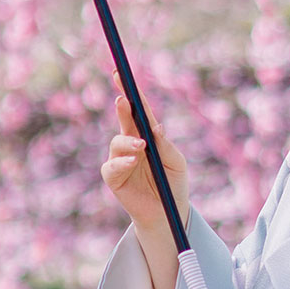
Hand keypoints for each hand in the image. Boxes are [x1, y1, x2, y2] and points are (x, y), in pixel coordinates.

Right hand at [100, 78, 188, 236]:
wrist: (168, 214)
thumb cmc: (173, 185)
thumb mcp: (177, 163)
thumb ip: (166, 145)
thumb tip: (156, 127)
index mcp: (148, 135)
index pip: (139, 109)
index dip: (132, 92)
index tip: (121, 74)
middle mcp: (132, 142)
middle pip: (124, 118)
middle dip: (122, 105)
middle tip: (123, 99)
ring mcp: (120, 158)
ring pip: (117, 141)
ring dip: (128, 142)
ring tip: (141, 147)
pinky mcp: (114, 177)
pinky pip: (112, 165)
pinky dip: (122, 161)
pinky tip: (132, 161)